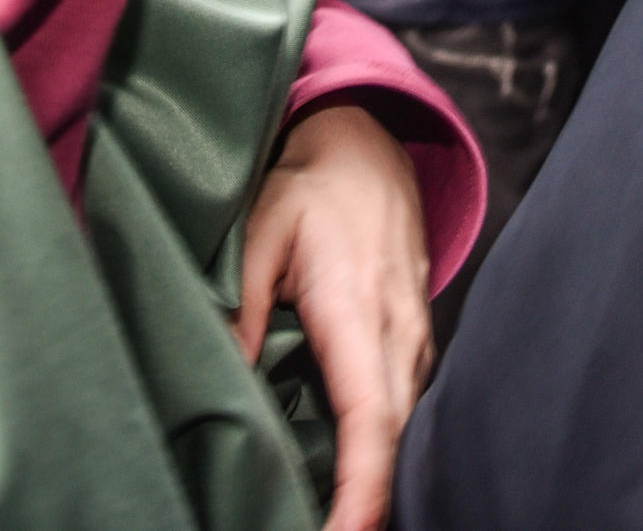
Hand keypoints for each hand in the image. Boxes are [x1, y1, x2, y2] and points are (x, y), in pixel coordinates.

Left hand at [236, 102, 431, 530]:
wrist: (370, 148)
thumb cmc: (311, 184)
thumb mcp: (261, 227)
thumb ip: (243, 302)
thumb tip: (226, 369)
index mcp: (358, 307)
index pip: (370, 418)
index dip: (361, 488)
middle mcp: (399, 333)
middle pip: (394, 442)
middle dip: (367, 507)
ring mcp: (415, 341)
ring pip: (405, 432)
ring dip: (375, 484)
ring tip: (329, 524)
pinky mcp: (414, 347)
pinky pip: (403, 412)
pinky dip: (379, 453)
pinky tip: (346, 485)